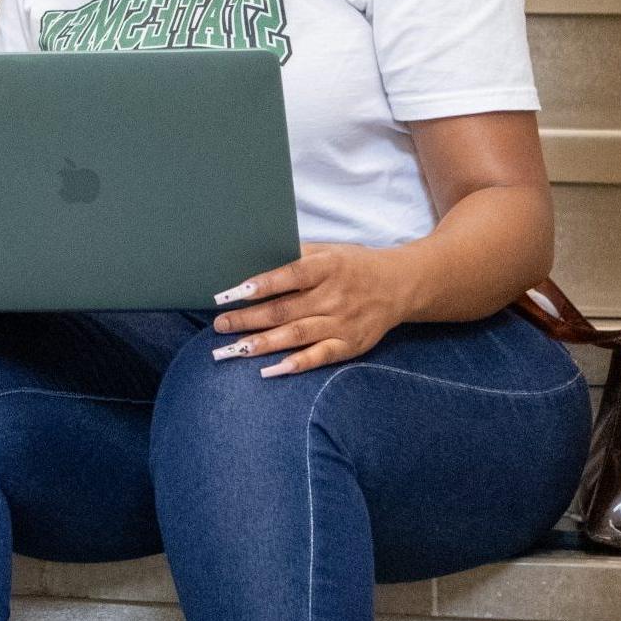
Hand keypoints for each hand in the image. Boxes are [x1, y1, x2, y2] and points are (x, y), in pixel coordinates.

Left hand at [208, 243, 417, 376]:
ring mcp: (343, 322)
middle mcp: (334, 296)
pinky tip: (271, 369)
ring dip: (263, 343)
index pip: (288, 276)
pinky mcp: (350, 344)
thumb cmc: (353, 265)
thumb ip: (295, 256)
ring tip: (234, 349)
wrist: (400, 284)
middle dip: (248, 319)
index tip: (230, 293)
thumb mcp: (328, 251)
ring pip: (297, 335)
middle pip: (285, 309)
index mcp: (326, 267)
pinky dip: (297, 364)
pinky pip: (320, 356)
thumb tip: (254, 260)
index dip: (259, 285)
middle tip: (220, 325)